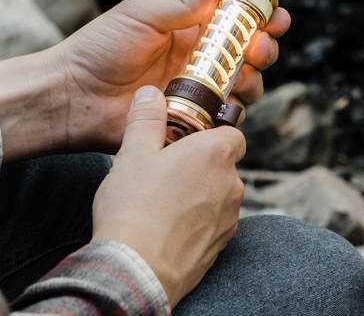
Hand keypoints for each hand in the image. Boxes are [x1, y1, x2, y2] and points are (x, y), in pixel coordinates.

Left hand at [0, 0, 288, 161]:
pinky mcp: (187, 123)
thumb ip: (185, 1)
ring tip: (241, 75)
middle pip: (249, 57)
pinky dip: (231, 114)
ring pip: (243, 90)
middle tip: (260, 47)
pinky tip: (226, 105)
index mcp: (189, 30)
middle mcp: (197, 61)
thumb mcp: (143, 15)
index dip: (262, 18)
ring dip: (252, 81)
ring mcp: (194, 93)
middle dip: (265, 50)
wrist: (70, 95)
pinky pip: (221, 122)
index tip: (277, 16)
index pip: (237, 21)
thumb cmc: (99, 48)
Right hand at [91, 85, 244, 306]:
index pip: (232, 132)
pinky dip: (196, 221)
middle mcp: (232, 184)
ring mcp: (230, 218)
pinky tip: (167, 225)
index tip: (186, 138)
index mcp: (215, 154)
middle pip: (223, 164)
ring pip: (218, 195)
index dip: (210, 132)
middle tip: (164, 170)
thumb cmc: (133, 208)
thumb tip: (150, 94)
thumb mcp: (131, 154)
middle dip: (199, 164)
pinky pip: (212, 223)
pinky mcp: (221, 246)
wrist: (137, 270)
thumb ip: (145, 119)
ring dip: (198, 193)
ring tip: (161, 201)